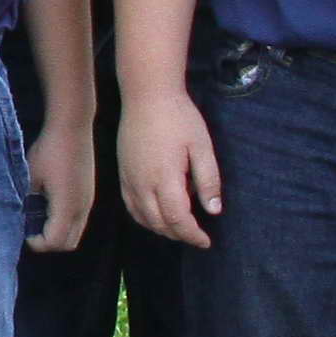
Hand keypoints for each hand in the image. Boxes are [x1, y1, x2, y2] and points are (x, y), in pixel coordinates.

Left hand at [25, 120, 93, 253]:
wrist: (73, 125)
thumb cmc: (50, 148)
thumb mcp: (30, 175)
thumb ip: (27, 198)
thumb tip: (22, 214)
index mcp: (66, 206)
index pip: (55, 242)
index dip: (38, 244)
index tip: (24, 233)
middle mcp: (81, 208)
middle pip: (68, 243)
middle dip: (49, 243)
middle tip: (31, 231)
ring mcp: (88, 201)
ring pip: (76, 232)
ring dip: (58, 232)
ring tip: (39, 219)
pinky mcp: (89, 193)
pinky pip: (79, 219)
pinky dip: (65, 222)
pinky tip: (49, 205)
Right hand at [116, 87, 221, 246]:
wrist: (147, 95)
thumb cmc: (179, 117)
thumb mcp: (202, 146)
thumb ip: (208, 180)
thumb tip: (213, 210)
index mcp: (165, 178)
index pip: (178, 220)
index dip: (193, 235)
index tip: (206, 241)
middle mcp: (143, 184)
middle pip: (159, 224)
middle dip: (179, 235)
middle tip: (197, 235)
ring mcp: (129, 179)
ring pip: (143, 218)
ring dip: (162, 229)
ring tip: (180, 228)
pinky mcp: (122, 174)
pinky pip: (130, 206)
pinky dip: (144, 219)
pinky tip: (156, 216)